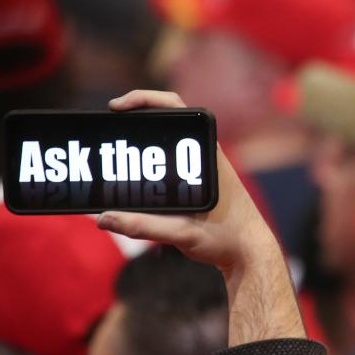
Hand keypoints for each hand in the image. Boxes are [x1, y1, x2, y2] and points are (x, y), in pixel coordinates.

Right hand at [97, 90, 304, 344]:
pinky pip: (171, 161)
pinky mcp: (199, 182)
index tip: (116, 106)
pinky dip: (150, 162)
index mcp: (207, 155)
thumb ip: (143, 226)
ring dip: (143, 141)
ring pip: (169, 142)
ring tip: (115, 150)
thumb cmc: (227, 241)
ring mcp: (203, 168)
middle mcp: (206, 155)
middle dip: (135, 117)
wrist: (250, 255)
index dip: (143, 99)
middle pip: (167, 120)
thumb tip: (104, 218)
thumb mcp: (183, 234)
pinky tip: (132, 174)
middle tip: (107, 127)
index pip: (174, 107)